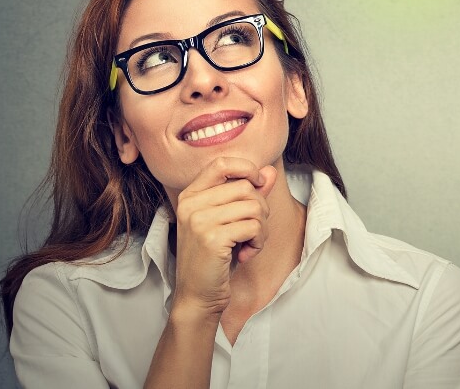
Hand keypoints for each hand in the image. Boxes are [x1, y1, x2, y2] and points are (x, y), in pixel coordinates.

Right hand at [170, 157, 276, 319]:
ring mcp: (198, 220)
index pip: (221, 163)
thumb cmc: (215, 258)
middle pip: (245, 187)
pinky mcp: (211, 238)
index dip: (247, 168)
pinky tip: (246, 254)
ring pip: (254, 206)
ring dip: (261, 228)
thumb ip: (248, 195)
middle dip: (261, 209)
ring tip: (250, 243)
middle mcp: (190, 204)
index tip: (259, 184)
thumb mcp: (230, 221)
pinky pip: (253, 226)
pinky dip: (258, 241)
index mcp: (190, 195)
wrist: (198, 296)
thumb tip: (269, 172)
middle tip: (253, 231)